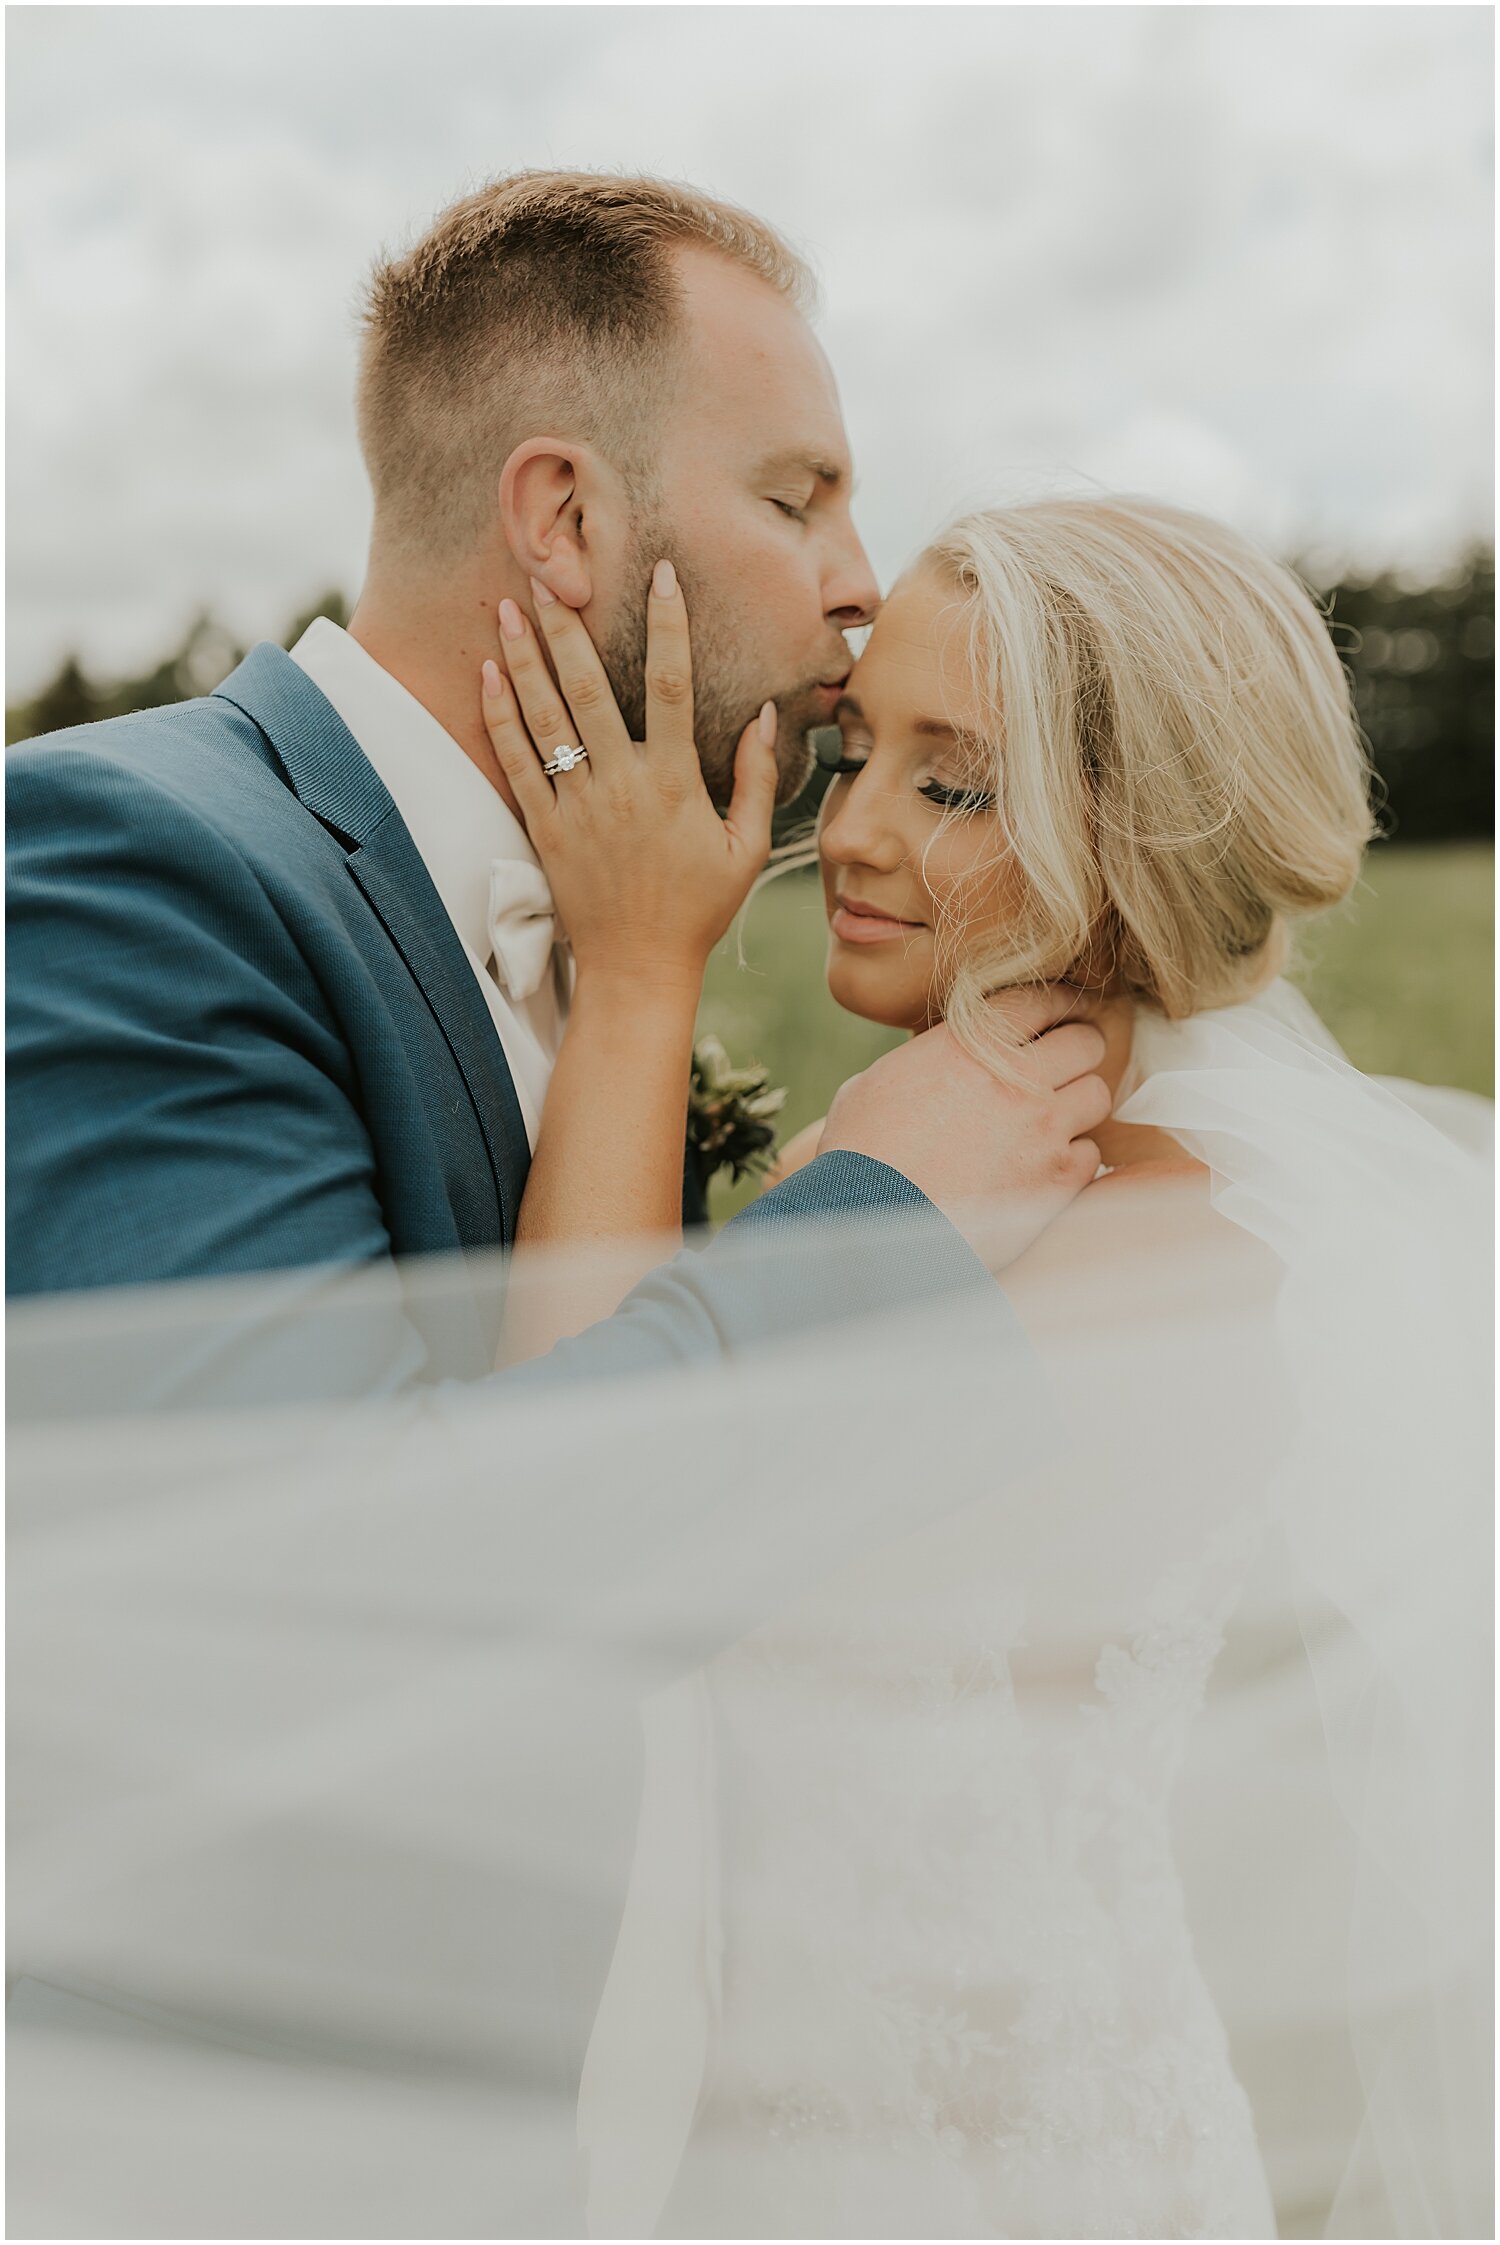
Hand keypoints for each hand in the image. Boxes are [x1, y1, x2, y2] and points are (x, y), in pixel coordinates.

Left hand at [481, 564, 778, 997]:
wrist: (638, 969)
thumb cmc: (699, 909)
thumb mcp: (746, 848)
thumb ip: (757, 779)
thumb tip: (767, 716)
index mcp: (675, 783)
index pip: (671, 686)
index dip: (668, 625)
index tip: (661, 576)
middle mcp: (621, 785)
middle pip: (589, 687)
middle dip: (567, 625)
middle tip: (549, 573)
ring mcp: (577, 805)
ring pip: (544, 716)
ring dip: (523, 657)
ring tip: (505, 605)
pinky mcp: (544, 828)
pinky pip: (516, 761)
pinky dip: (499, 715)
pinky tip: (487, 674)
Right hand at [817, 986, 1111, 1271]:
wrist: (870, 1218)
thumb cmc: (859, 1154)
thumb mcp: (876, 1082)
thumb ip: (921, 1062)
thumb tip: (927, 1062)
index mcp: (973, 1042)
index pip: (1041, 1000)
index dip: (1058, 1002)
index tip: (1063, 1011)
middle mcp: (1019, 1077)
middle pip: (1086, 1042)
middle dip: (1079, 1048)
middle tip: (1068, 1062)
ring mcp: (1045, 1129)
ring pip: (1097, 1094)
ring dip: (1079, 1103)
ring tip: (1057, 1116)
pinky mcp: (1057, 1180)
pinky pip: (1090, 1154)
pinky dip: (1073, 1158)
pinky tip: (1047, 1165)